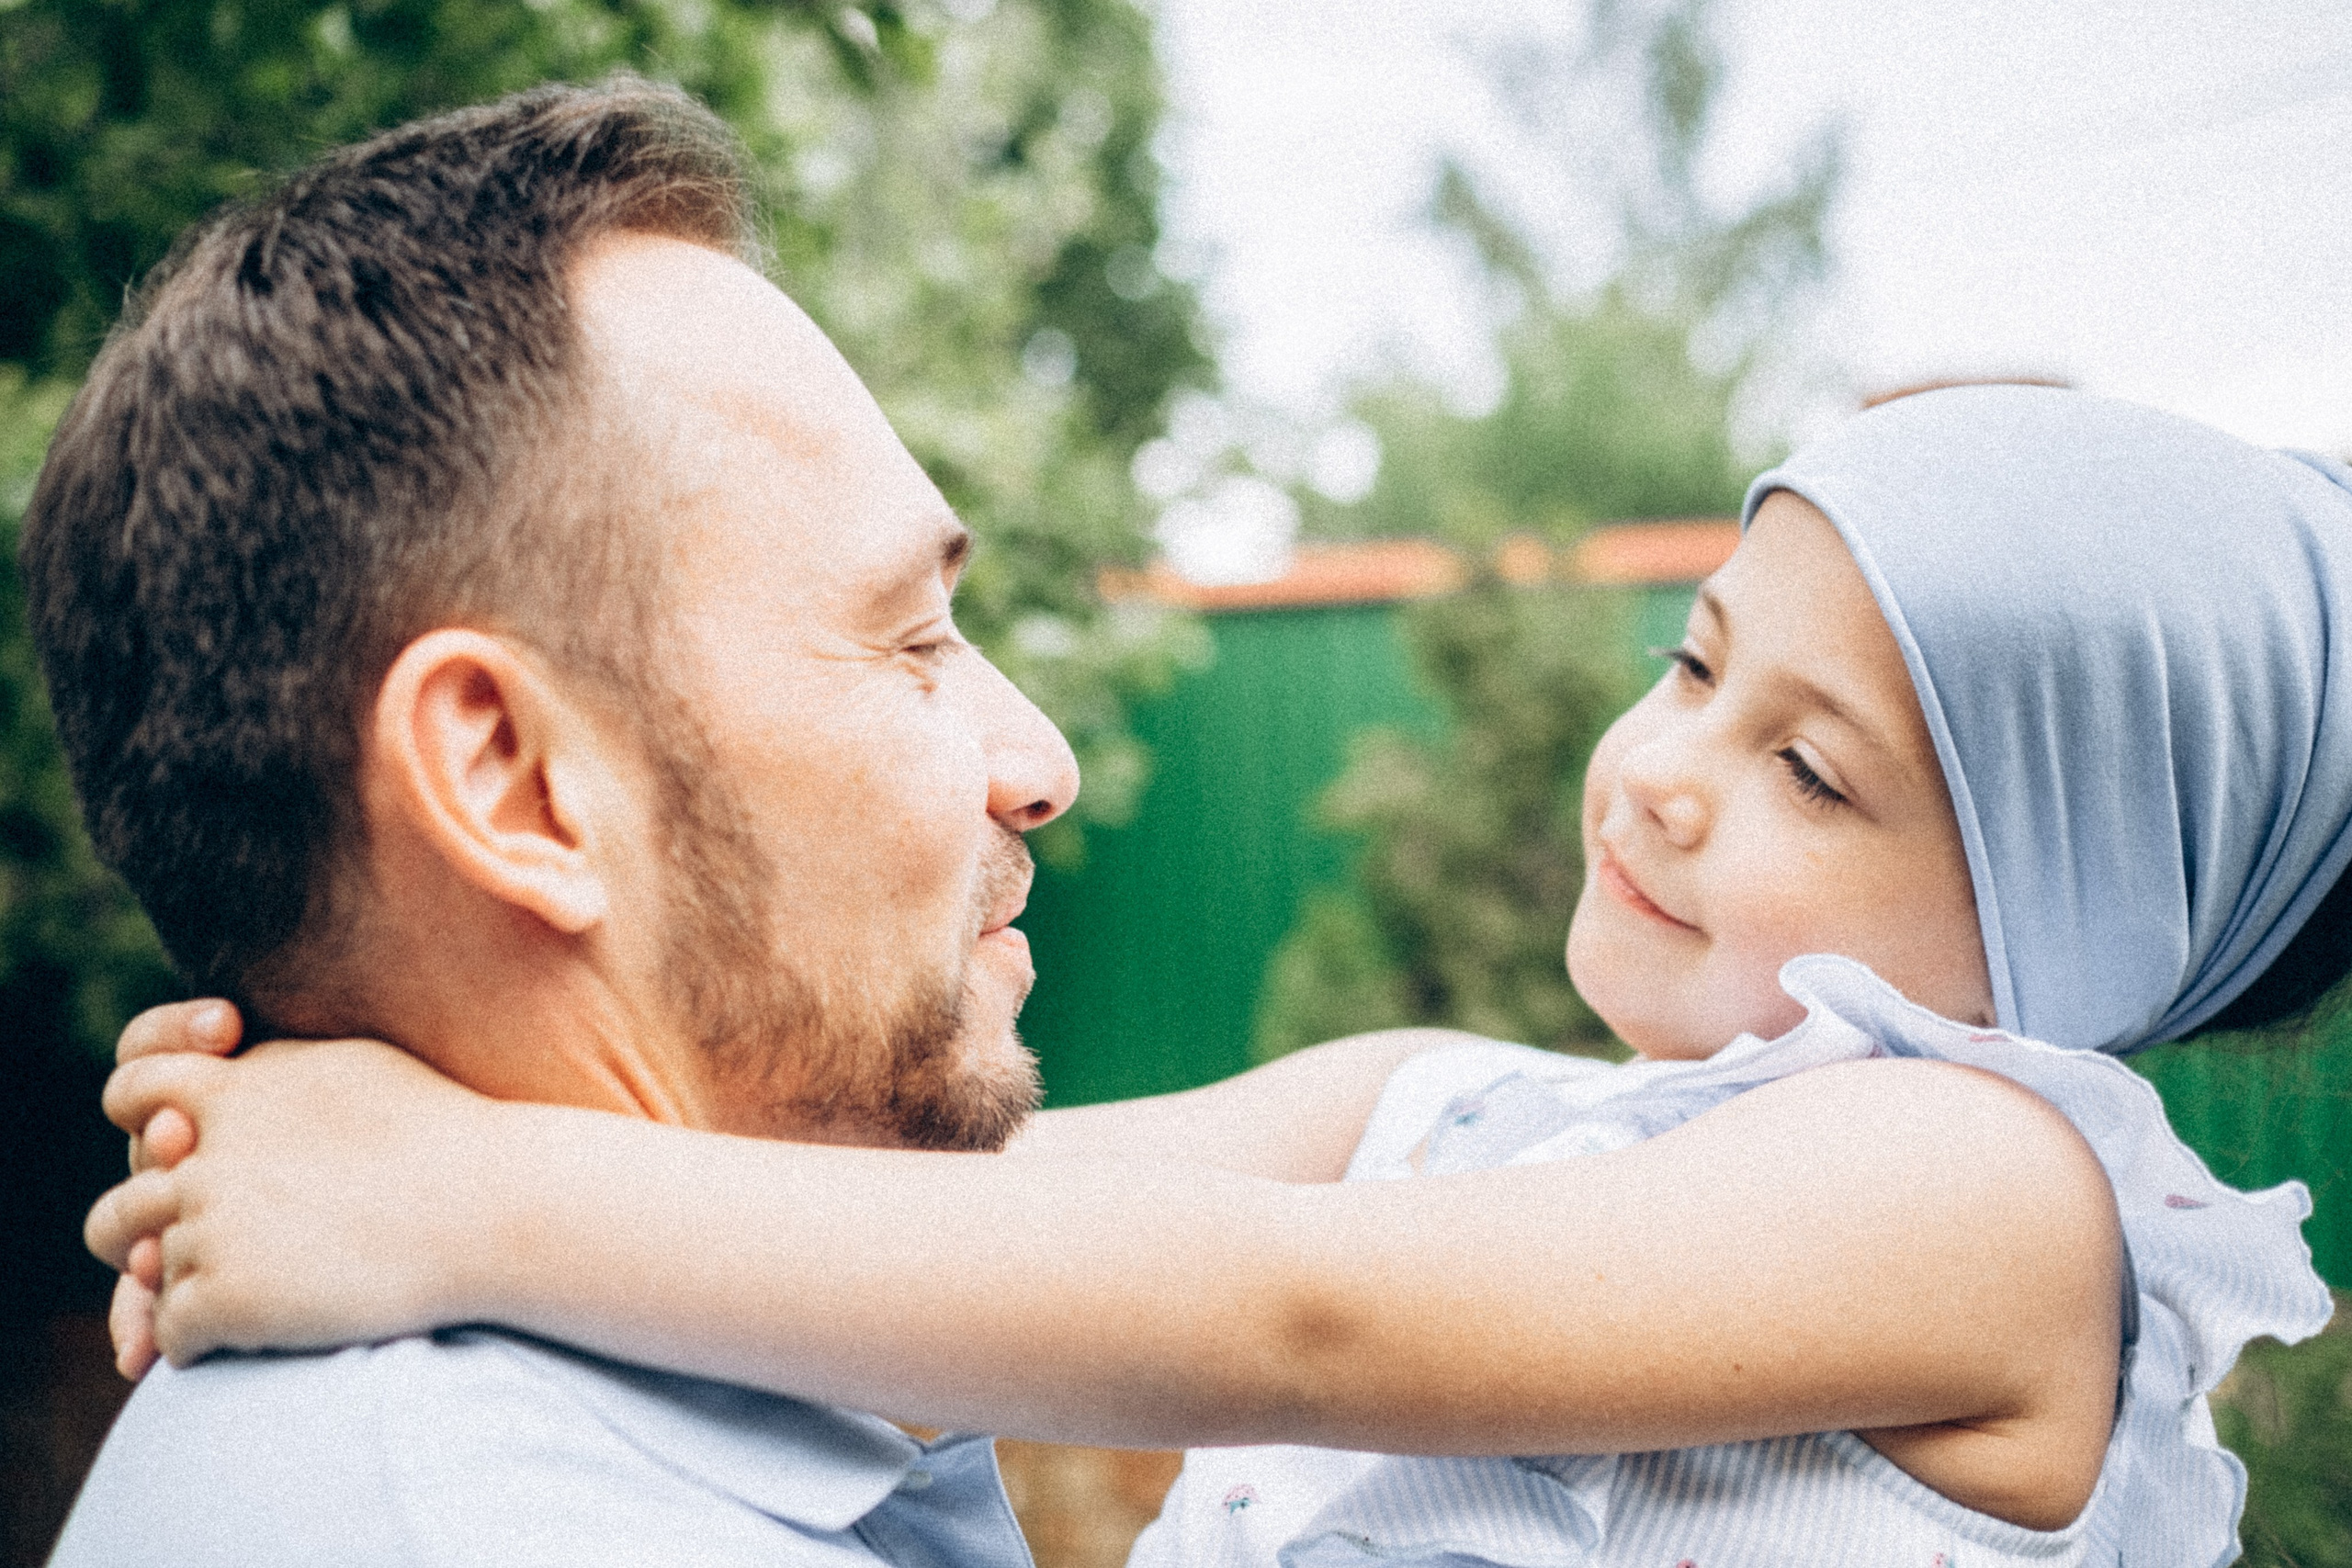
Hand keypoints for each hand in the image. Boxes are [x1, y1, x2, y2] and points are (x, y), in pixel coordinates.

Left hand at [85, 1037, 501, 1367]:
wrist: (494, 1209)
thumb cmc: (448, 1139)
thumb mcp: (354, 1071)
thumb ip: (275, 1075)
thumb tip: (227, 1070)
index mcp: (234, 1088)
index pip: (131, 1090)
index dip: (141, 1123)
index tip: (182, 1144)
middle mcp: (204, 1154)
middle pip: (120, 1210)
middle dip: (145, 1240)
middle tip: (198, 1259)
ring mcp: (209, 1227)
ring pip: (148, 1278)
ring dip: (183, 1295)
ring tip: (241, 1300)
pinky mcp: (222, 1297)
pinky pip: (172, 1335)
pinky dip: (198, 1345)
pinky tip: (250, 1338)